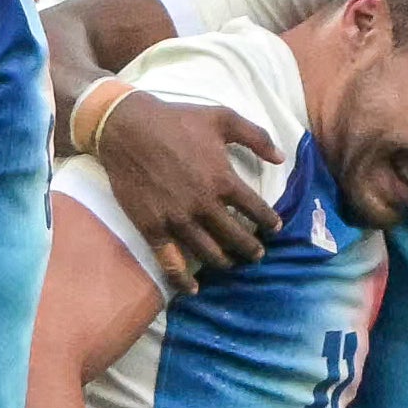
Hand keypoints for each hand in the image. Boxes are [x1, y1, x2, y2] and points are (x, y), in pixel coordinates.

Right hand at [97, 92, 283, 290]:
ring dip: (225, 263)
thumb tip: (280, 157)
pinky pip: (171, 262)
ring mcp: (178, 220)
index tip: (274, 228)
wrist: (126, 127)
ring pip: (209, 254)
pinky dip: (183, 280)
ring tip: (231, 264)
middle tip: (257, 254)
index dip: (270, 222)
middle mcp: (204, 205)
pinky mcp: (153, 228)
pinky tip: (193, 289)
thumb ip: (256, 136)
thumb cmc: (176, 120)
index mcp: (224, 180)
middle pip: (236, 238)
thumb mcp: (222, 118)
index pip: (257, 211)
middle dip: (251, 249)